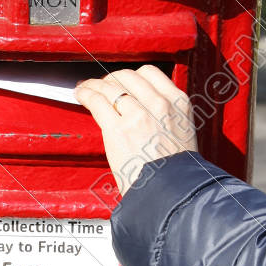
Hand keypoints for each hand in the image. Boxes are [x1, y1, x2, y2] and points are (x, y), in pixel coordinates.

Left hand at [75, 65, 196, 194]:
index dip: (131, 76)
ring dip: (94, 85)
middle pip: (127, 77)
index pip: (149, 73)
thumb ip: (166, 116)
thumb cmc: (176, 171)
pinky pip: (97, 101)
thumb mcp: (183, 132)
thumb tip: (144, 109)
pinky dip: (86, 94)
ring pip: (110, 86)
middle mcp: (159, 104)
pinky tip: (81, 94)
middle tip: (102, 87)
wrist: (172, 191)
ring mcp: (138, 115)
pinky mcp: (119, 129)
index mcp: (178, 103)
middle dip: (111, 80)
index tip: (122, 82)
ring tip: (86, 88)